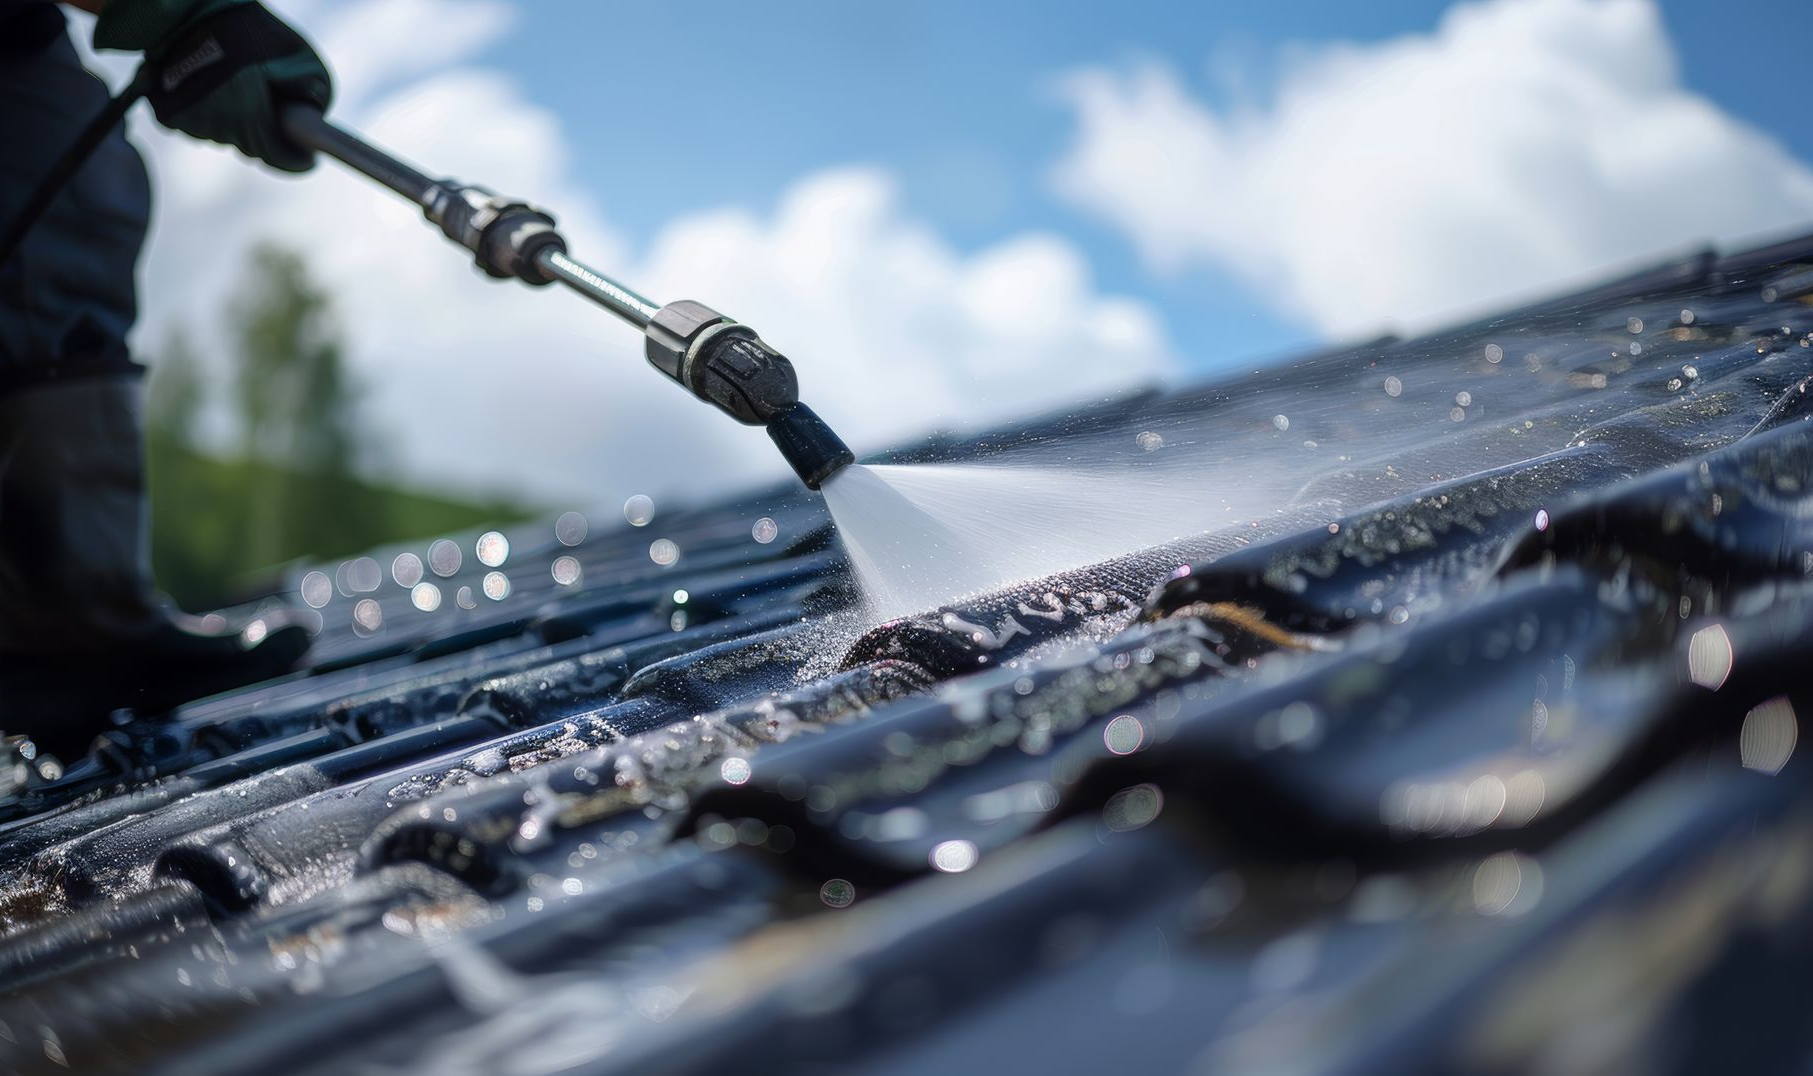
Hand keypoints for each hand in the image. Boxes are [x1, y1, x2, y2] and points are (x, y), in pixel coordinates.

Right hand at [94, 0, 332, 172]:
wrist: (184, 8)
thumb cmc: (247, 29)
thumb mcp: (298, 56)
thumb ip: (314, 93)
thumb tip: (314, 122)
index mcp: (248, 117)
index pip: (281, 158)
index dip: (298, 159)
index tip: (309, 158)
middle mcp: (216, 127)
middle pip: (252, 147)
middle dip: (266, 133)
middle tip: (271, 105)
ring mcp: (188, 122)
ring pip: (224, 136)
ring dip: (234, 121)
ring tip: (236, 85)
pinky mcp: (166, 114)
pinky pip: (198, 124)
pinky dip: (208, 112)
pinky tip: (211, 86)